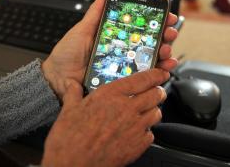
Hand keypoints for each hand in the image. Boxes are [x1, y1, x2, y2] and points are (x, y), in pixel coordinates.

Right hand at [41, 69, 168, 166]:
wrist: (73, 165)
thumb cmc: (69, 139)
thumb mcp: (68, 110)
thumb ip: (73, 93)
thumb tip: (71, 85)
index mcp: (111, 95)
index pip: (142, 79)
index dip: (156, 74)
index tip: (161, 72)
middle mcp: (127, 109)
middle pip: (155, 94)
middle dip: (158, 91)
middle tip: (154, 91)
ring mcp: (134, 128)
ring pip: (156, 113)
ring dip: (153, 110)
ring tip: (146, 111)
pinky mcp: (137, 146)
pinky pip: (151, 134)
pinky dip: (147, 131)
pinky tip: (137, 131)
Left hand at [42, 0, 178, 98]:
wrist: (57, 79)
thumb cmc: (67, 55)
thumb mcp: (82, 30)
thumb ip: (96, 13)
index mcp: (115, 37)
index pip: (140, 27)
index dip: (155, 20)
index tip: (165, 14)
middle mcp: (123, 50)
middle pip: (150, 41)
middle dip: (165, 35)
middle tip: (169, 33)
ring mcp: (124, 66)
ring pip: (152, 58)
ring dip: (165, 53)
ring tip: (166, 50)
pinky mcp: (124, 81)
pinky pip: (144, 77)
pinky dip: (158, 72)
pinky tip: (164, 68)